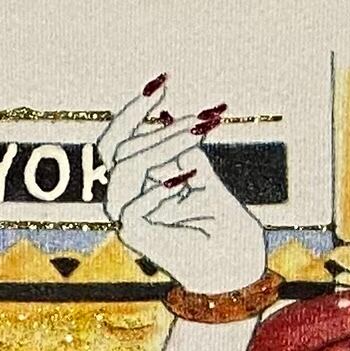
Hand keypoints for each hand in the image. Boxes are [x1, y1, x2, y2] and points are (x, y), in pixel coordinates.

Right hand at [93, 71, 269, 297]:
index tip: (164, 82)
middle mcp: (124, 199)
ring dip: (163, 143)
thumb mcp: (202, 174)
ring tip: (199, 134)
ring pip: (125, 167)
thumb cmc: (223, 226)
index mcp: (135, 184)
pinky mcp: (135, 237)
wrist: (235, 268)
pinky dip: (162, 187)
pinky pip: (135, 205)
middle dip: (153, 123)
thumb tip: (167, 115)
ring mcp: (127, 218)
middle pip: (115, 148)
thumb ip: (182, 149)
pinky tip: (191, 176)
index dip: (135, 109)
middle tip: (192, 112)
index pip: (116, 140)